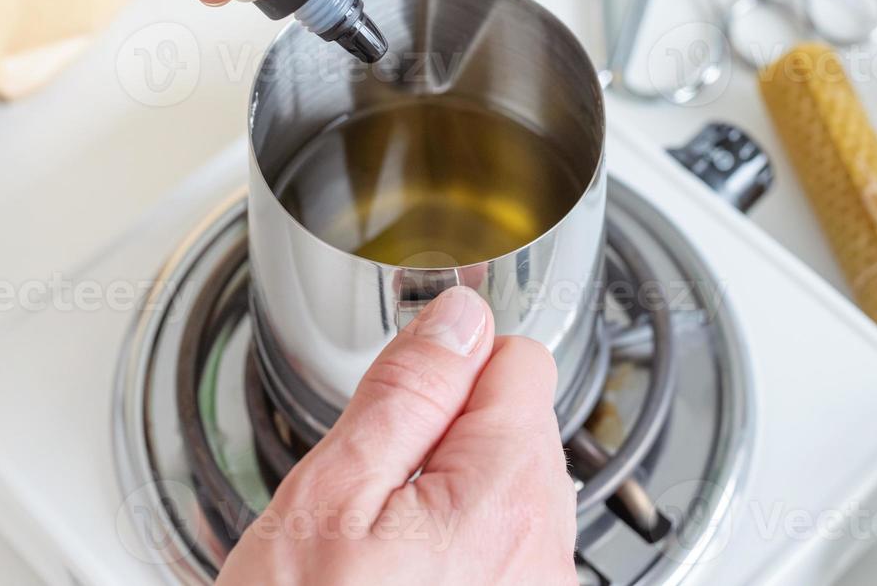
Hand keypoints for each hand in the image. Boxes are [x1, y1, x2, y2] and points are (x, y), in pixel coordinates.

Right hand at [220, 286, 577, 585]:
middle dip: (445, 436)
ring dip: (448, 495)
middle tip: (370, 491)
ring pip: (506, 488)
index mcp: (507, 492)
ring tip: (378, 545)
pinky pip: (503, 547)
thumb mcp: (331, 498)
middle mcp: (545, 545)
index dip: (447, 369)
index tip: (401, 402)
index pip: (516, 359)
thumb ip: (406, 394)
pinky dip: (456, 550)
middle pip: (516, 426)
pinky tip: (399, 580)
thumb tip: (456, 317)